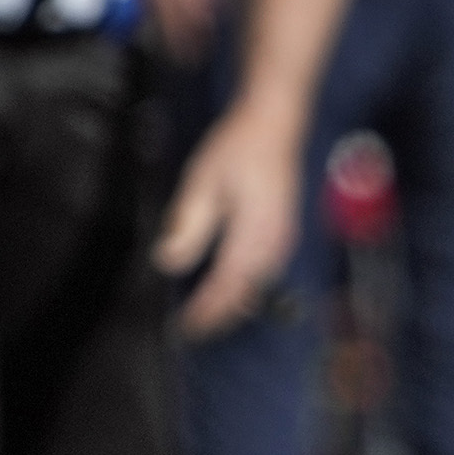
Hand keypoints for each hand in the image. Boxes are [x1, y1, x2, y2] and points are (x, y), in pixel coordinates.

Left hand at [154, 110, 303, 337]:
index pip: (226, 285)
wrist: (275, 125)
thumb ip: (188, 225)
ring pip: (259, 285)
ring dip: (235, 304)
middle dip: (220, 315)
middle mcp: (273, 241)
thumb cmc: (238, 148)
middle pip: (247, 292)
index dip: (206, 311)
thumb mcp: (202, 182)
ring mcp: (283, 237)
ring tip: (212, 315)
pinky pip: (267, 271)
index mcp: (253, 232)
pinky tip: (237, 289)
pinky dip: (249, 287)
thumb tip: (169, 262)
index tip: (185, 326)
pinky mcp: (284, 232)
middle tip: (194, 329)